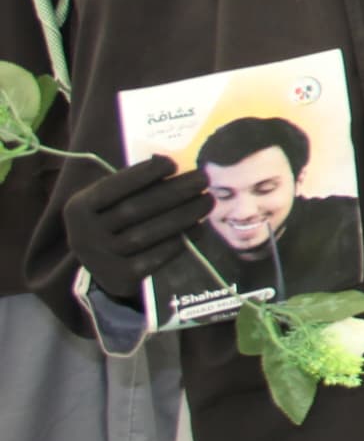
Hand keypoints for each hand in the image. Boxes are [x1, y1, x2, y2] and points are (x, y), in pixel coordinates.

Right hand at [64, 156, 208, 301]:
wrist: (102, 264)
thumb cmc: (113, 220)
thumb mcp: (110, 200)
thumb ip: (133, 185)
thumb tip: (176, 164)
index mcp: (78, 208)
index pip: (112, 187)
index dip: (142, 175)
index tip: (173, 163)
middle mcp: (83, 234)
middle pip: (133, 209)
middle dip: (173, 192)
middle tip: (203, 179)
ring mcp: (101, 258)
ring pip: (144, 234)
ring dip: (181, 216)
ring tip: (207, 201)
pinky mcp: (120, 277)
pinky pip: (152, 258)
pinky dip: (177, 242)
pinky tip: (197, 228)